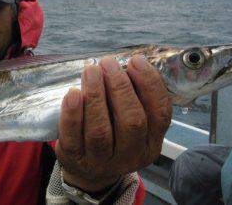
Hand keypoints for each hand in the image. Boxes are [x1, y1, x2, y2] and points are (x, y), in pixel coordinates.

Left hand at [55, 55, 171, 191]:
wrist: (88, 171)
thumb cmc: (112, 135)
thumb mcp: (130, 123)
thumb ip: (135, 98)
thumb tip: (128, 63)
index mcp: (151, 143)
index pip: (160, 114)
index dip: (149, 84)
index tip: (135, 60)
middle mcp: (130, 155)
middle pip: (131, 121)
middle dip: (120, 87)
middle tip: (107, 63)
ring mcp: (102, 161)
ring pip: (100, 130)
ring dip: (96, 96)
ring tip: (91, 71)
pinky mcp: (75, 158)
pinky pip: (73, 136)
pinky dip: (72, 113)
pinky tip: (72, 93)